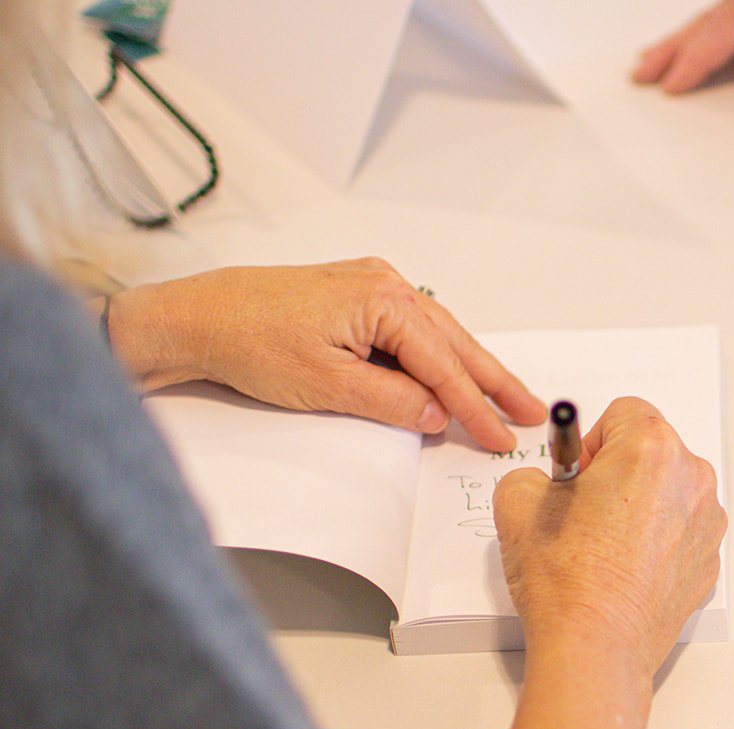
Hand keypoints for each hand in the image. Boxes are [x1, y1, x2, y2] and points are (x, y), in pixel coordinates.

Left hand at [109, 259, 545, 450]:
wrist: (197, 317)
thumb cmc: (250, 341)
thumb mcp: (327, 386)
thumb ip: (391, 402)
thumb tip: (436, 414)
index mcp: (384, 300)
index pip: (443, 365)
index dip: (476, 407)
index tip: (501, 435)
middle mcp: (385, 284)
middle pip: (454, 342)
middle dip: (494, 380)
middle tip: (531, 409)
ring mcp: (371, 285)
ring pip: (437, 334)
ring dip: (470, 367)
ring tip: (505, 395)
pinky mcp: (355, 295)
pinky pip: (412, 329)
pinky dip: (436, 354)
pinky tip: (451, 373)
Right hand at [493, 398, 725, 676]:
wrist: (595, 645)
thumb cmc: (566, 577)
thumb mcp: (517, 502)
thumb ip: (532, 472)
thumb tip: (547, 483)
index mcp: (652, 450)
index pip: (624, 412)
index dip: (591, 440)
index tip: (577, 473)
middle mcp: (691, 480)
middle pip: (652, 451)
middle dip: (618, 471)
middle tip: (584, 510)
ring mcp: (706, 525)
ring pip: (668, 493)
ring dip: (638, 506)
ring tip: (602, 545)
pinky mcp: (707, 563)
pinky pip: (679, 534)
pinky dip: (655, 543)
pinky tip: (623, 570)